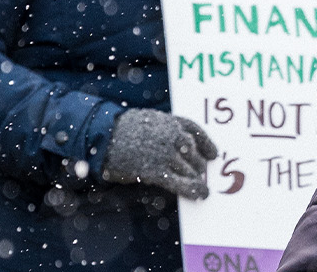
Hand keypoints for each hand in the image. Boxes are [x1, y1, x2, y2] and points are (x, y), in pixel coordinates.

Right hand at [102, 108, 219, 199]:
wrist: (102, 135)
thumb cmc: (122, 131)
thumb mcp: (147, 122)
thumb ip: (165, 131)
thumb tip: (182, 147)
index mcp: (170, 121)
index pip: (196, 132)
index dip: (207, 144)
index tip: (213, 154)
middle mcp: (172, 136)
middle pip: (194, 153)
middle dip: (198, 165)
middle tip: (201, 173)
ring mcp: (165, 154)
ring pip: (190, 169)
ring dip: (196, 178)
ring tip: (200, 185)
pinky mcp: (155, 171)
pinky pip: (180, 182)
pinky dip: (193, 189)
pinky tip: (201, 195)